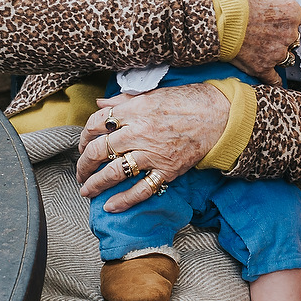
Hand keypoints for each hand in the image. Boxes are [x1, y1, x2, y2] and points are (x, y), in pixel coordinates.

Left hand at [76, 84, 230, 211]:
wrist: (220, 116)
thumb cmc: (188, 101)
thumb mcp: (153, 93)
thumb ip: (124, 100)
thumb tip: (101, 103)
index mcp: (135, 110)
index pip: (97, 124)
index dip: (84, 135)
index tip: (82, 143)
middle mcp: (139, 132)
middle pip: (99, 150)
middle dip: (84, 163)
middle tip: (80, 171)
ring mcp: (153, 153)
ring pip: (114, 172)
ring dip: (96, 184)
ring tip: (86, 190)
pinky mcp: (167, 170)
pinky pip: (141, 189)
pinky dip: (124, 200)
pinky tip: (110, 206)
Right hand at [231, 0, 300, 85]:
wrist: (216, 16)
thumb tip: (279, 3)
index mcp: (292, 13)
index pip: (296, 19)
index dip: (283, 20)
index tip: (273, 20)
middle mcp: (289, 34)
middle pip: (292, 39)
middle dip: (281, 37)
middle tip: (264, 33)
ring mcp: (276, 53)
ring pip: (286, 58)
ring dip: (277, 54)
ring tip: (262, 50)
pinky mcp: (262, 67)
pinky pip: (274, 79)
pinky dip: (273, 78)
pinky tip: (270, 75)